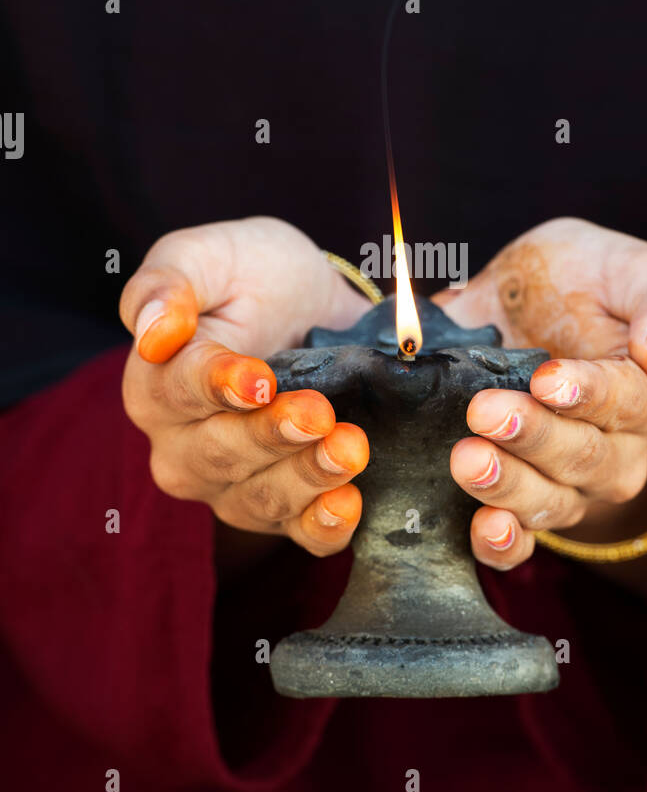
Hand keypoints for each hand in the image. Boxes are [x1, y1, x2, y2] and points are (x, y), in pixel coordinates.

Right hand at [120, 217, 369, 554]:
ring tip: (351, 447)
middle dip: (270, 435)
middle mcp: (184, 447)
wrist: (320, 310)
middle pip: (218, 453)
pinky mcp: (286, 510)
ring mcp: (232, 486)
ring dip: (307, 476)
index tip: (258, 379)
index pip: (175, 392)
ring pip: (260, 497)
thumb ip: (171, 281)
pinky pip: (299, 534)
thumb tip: (152, 329)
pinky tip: (349, 504)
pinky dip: (324, 526)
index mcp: (155, 385)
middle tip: (319, 412)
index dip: (216, 386)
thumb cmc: (254, 278)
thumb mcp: (210, 256)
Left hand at [434, 218, 646, 568]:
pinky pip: (521, 542)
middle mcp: (620, 451)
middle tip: (487, 411)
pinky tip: (483, 528)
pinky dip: (502, 544)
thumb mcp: (631, 268)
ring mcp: (572, 486)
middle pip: (585, 455)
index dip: (590, 393)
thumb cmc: (586, 282)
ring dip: (508, 486)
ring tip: (468, 459)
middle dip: (534, 436)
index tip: (548, 378)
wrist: (527, 303)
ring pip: (550, 501)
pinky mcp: (525, 505)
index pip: (631, 401)